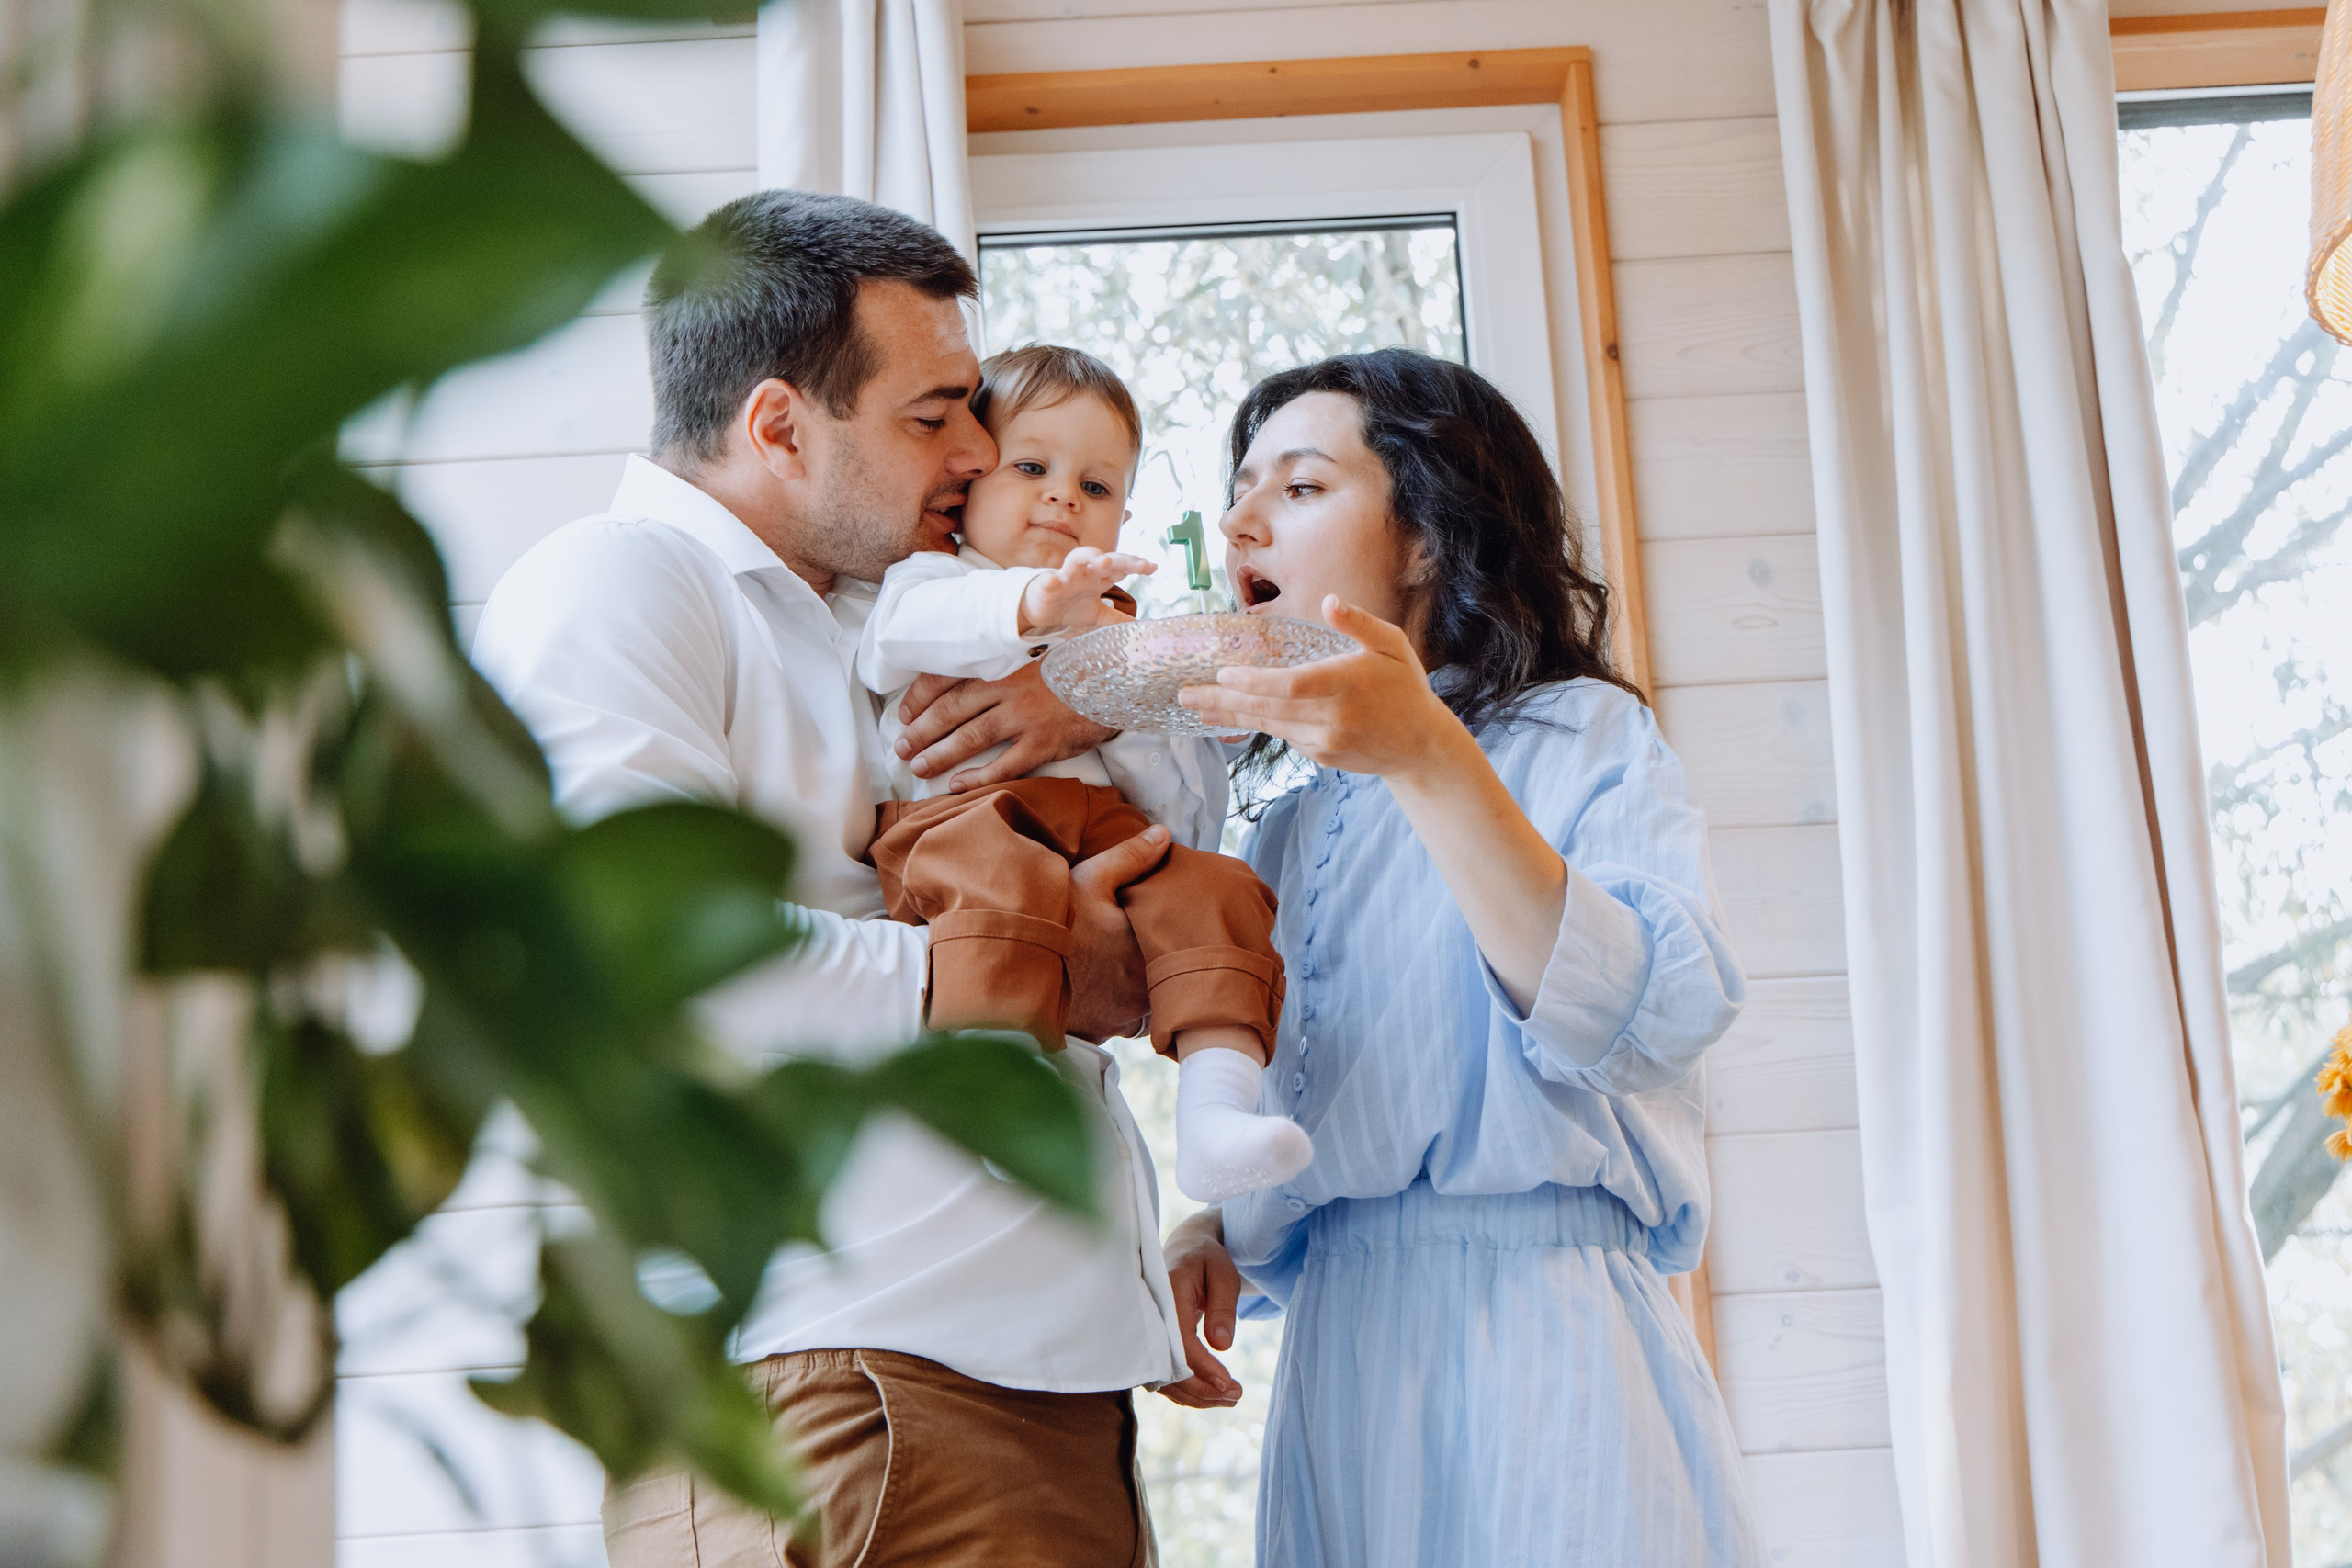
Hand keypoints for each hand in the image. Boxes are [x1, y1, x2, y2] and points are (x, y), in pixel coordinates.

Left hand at [896, 663, 1117, 790]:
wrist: (1125, 675)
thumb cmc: (1082, 657)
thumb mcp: (1041, 643)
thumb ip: (1008, 655)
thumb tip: (976, 665)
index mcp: (1003, 661)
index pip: (948, 677)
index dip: (919, 696)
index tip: (904, 713)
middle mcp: (1009, 687)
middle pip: (951, 710)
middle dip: (921, 730)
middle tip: (901, 747)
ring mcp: (1026, 716)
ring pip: (971, 737)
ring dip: (940, 754)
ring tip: (919, 767)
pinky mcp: (1045, 742)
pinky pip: (1004, 764)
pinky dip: (978, 777)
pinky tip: (957, 786)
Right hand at [1020, 548, 1155, 633]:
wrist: (1040, 610)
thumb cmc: (1069, 606)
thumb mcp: (1097, 614)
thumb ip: (1116, 617)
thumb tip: (1138, 625)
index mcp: (1098, 577)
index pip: (1121, 567)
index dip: (1136, 565)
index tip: (1153, 567)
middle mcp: (1085, 572)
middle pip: (1105, 559)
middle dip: (1123, 559)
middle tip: (1139, 564)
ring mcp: (1066, 576)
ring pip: (1077, 559)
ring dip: (1090, 556)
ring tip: (1104, 561)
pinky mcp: (1047, 585)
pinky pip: (1048, 580)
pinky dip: (1050, 579)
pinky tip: (1053, 580)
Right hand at [1064, 825, 1164, 1041]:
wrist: (1009, 972)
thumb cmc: (1054, 922)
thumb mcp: (1092, 878)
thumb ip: (1131, 858)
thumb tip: (1163, 835)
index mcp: (1148, 953)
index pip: (1179, 951)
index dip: (1174, 941)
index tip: (1166, 932)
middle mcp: (1141, 992)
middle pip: (1163, 983)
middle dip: (1157, 970)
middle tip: (1143, 952)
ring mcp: (1120, 1018)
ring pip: (1143, 1007)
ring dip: (1135, 994)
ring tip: (1120, 973)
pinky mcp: (1096, 1035)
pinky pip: (1116, 1026)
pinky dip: (1109, 1013)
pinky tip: (1096, 994)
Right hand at [1156, 1209, 1243, 1408]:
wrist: (1185, 1251)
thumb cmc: (1207, 1260)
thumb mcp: (1223, 1275)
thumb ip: (1223, 1308)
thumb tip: (1221, 1346)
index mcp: (1166, 1295)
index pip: (1179, 1341)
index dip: (1201, 1366)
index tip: (1227, 1382)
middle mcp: (1150, 1318)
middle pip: (1167, 1367)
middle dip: (1202, 1389)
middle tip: (1236, 1395)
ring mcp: (1148, 1334)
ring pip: (1164, 1379)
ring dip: (1197, 1395)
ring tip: (1232, 1397)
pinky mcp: (1154, 1346)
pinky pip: (1165, 1376)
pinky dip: (1188, 1391)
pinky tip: (1214, 1394)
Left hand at [1177, 597, 1463, 782]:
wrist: (1421, 745)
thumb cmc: (1405, 687)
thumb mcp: (1392, 644)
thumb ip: (1359, 623)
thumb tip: (1329, 601)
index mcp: (1348, 683)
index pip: (1292, 685)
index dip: (1255, 683)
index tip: (1224, 675)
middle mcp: (1333, 716)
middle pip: (1269, 708)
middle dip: (1222, 701)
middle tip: (1184, 694)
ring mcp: (1325, 740)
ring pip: (1269, 724)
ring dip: (1230, 715)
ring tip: (1195, 706)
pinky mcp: (1321, 755)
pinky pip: (1283, 734)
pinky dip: (1257, 723)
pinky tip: (1231, 715)